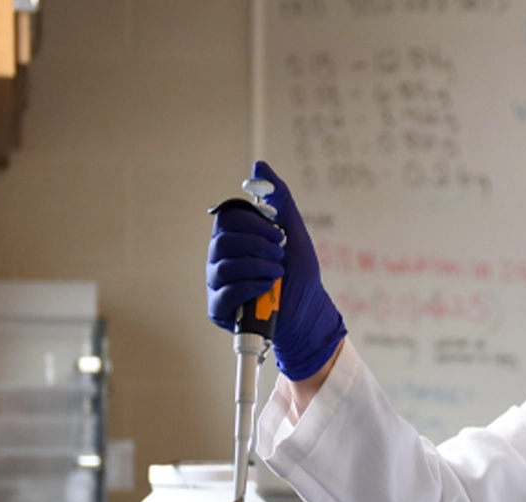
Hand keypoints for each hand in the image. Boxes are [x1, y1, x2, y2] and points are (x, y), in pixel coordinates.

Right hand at [206, 161, 346, 380]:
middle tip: (280, 254)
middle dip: (258, 246)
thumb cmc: (299, 274)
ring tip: (277, 273)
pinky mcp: (219, 309)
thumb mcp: (294, 231)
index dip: (253, 223)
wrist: (308, 314)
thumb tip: (259, 164)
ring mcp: (217, 283)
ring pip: (223, 265)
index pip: (226, 218)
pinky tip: (267, 288)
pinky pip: (224, 292)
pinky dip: (250, 287)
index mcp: (234, 238)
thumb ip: (278, 198)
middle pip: (222, 240)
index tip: (278, 233)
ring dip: (258, 267)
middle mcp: (220, 258)